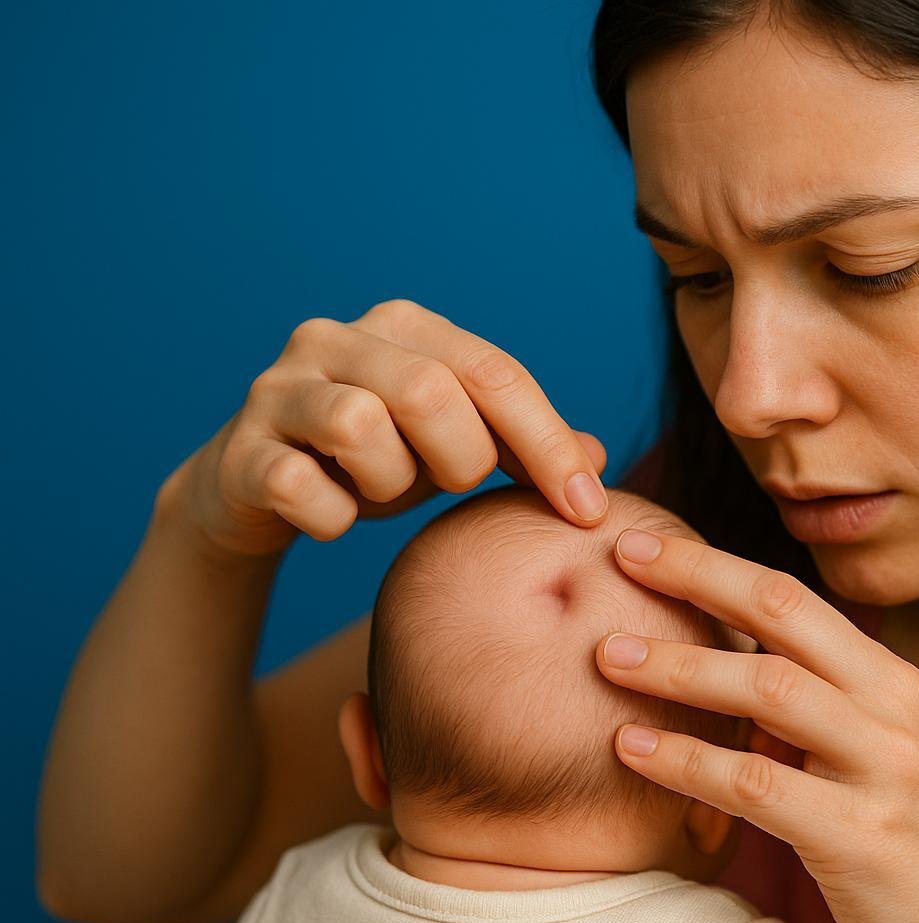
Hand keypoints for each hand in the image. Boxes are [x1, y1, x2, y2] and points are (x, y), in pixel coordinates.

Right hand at [161, 298, 610, 558]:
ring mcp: (279, 388)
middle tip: (448, 484)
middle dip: (460, 458)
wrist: (258, 492)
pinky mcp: (239, 448)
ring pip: (360, 425)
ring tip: (382, 490)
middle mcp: (336, 337)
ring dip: (389, 482)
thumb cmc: (376, 461)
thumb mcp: (456, 447)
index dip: (548, 445)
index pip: (496, 373)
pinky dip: (332, 516)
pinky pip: (299, 485)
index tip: (588, 511)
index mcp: (405, 326)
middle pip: (431, 390)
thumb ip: (522, 446)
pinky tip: (334, 515)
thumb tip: (596, 459)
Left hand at [593, 527, 918, 922]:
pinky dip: (687, 761)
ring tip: (609, 658)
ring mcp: (885, 769)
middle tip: (619, 558)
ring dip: (679, 669)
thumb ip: (813, 711)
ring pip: (767, 691)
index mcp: (892, 680)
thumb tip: (720, 673)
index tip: (646, 543)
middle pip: (782, 617)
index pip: (793, 598)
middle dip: (696, 577)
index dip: (715, 564)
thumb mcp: (876, 756)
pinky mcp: (862, 837)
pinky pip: (757, 784)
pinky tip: (633, 750)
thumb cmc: (912, 846)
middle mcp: (894, 708)